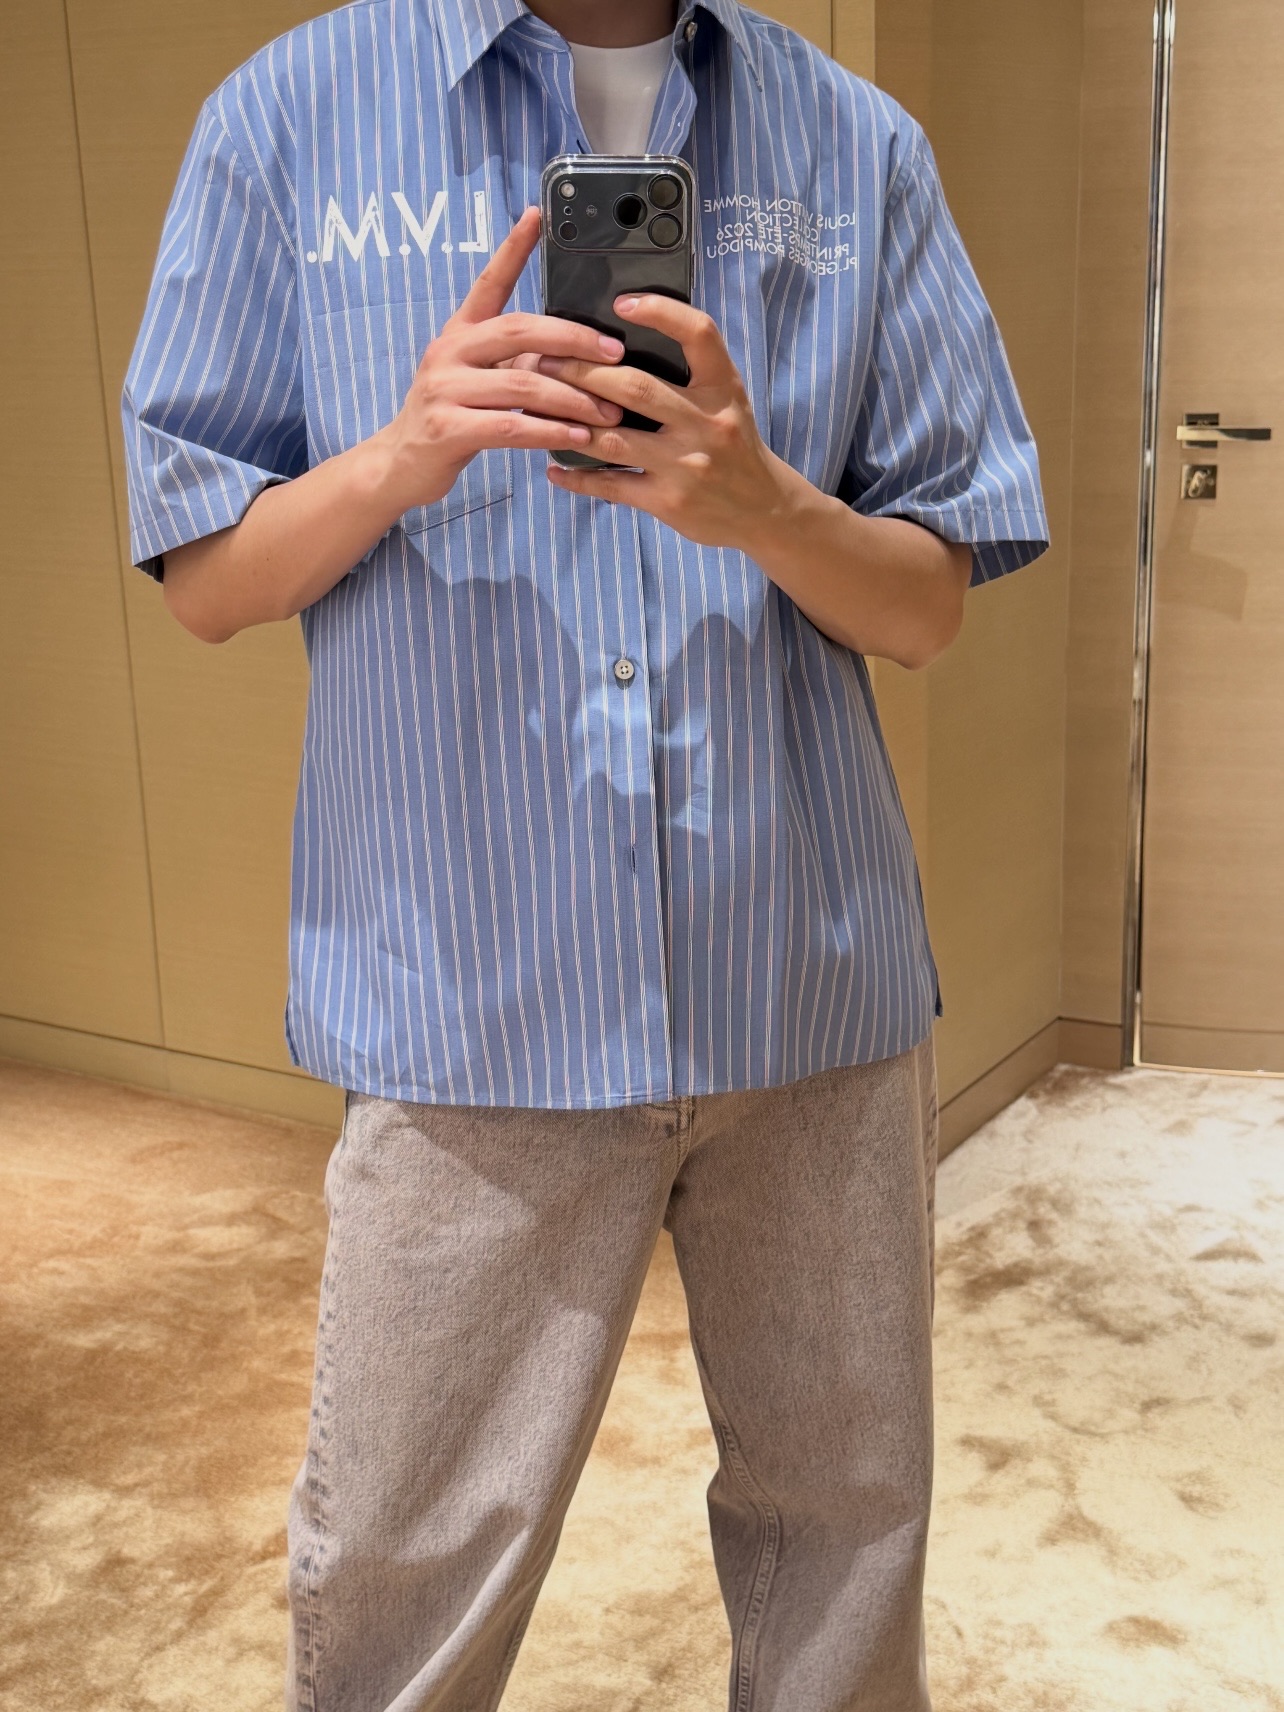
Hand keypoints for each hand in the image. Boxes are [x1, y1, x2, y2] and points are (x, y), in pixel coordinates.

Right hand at [377, 207, 625, 514]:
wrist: (400, 463)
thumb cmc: (452, 418)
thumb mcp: (478, 379)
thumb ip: (515, 361)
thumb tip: (575, 351)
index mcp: (459, 333)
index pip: (488, 282)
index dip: (512, 248)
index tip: (537, 215)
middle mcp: (449, 352)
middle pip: (519, 330)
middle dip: (574, 339)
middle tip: (615, 353)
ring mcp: (444, 389)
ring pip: (522, 384)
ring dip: (573, 399)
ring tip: (608, 412)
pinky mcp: (447, 429)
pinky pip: (510, 426)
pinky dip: (549, 432)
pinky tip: (577, 437)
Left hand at [536, 294, 789, 551]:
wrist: (763, 508)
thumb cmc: (733, 445)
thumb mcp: (727, 400)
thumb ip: (688, 374)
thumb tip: (621, 344)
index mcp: (723, 388)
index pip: (699, 334)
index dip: (661, 311)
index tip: (621, 303)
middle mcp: (707, 423)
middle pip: (636, 387)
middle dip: (582, 372)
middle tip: (543, 360)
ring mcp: (687, 465)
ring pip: (614, 439)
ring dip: (570, 423)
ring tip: (537, 409)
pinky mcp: (670, 502)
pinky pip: (612, 486)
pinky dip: (578, 477)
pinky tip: (555, 468)